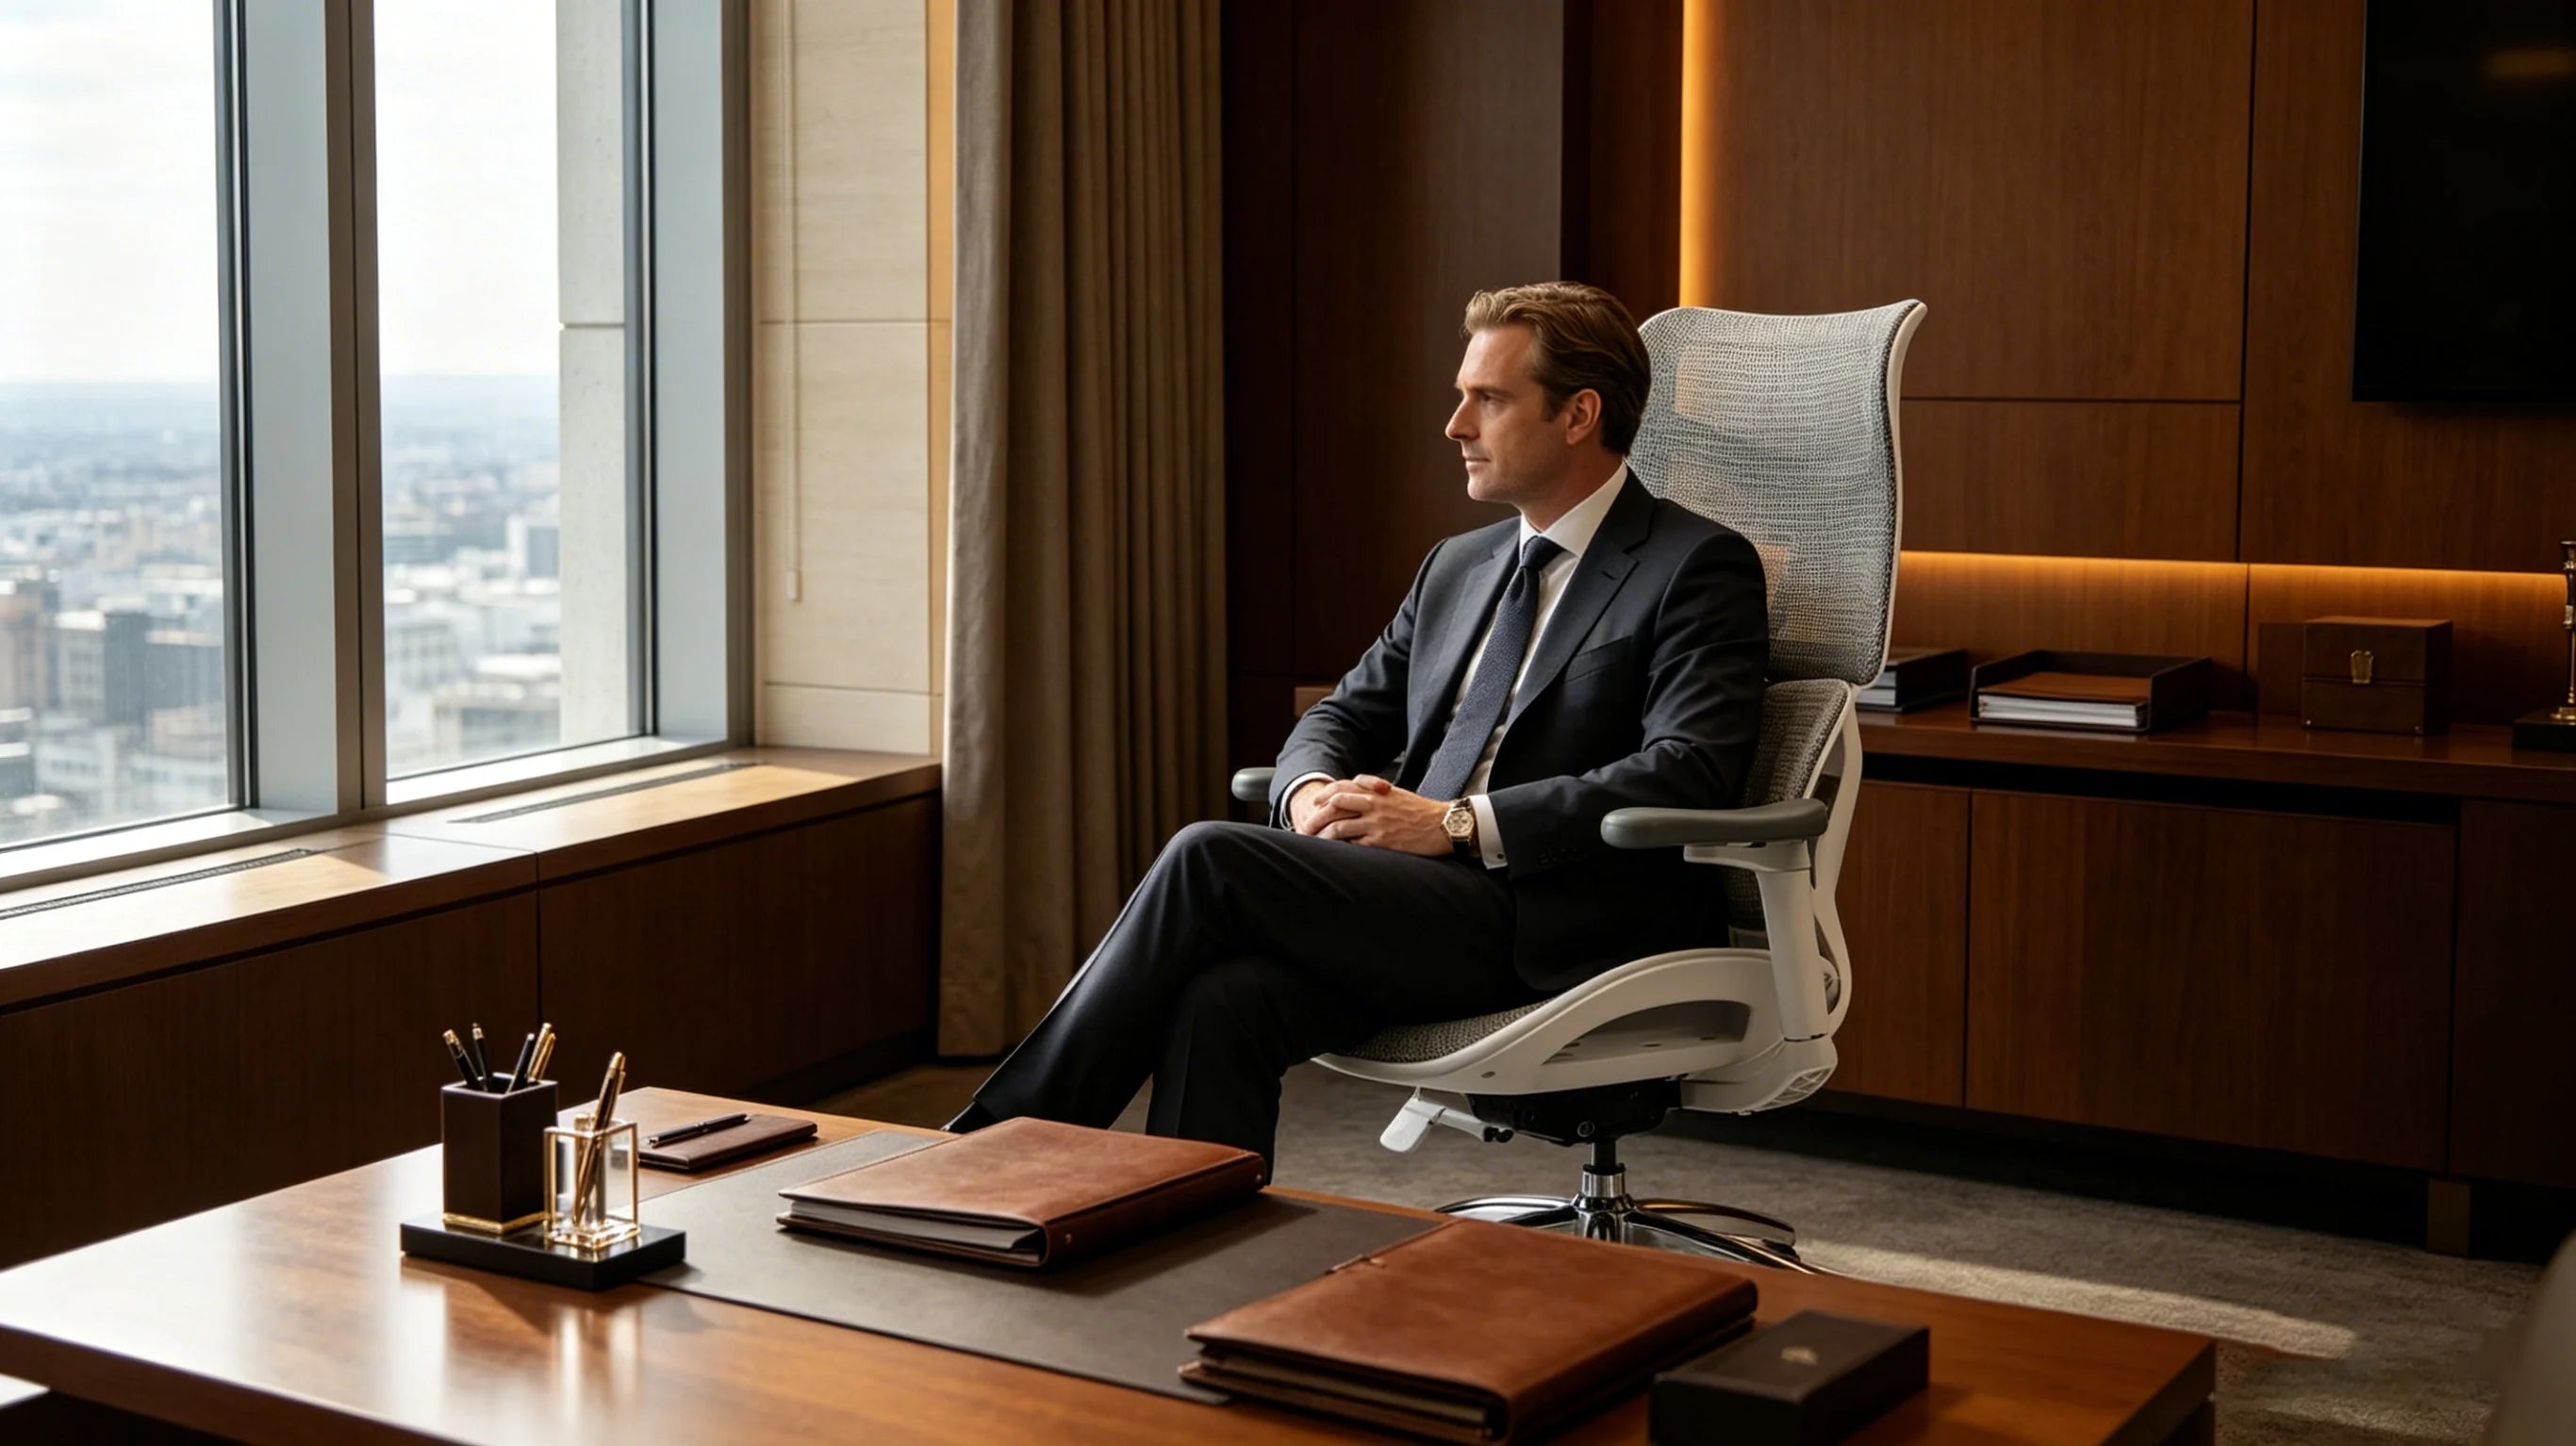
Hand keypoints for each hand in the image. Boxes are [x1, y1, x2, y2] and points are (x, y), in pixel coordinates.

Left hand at [1303, 775, 1451, 856]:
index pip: (1342, 787)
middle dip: (1316, 817)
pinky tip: (1335, 853)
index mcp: (1377, 791)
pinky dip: (1342, 848)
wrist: (1444, 824)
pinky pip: (1354, 844)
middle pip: (1334, 805)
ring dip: (1323, 835)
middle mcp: (1374, 805)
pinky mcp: (1382, 842)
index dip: (1324, 795)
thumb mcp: (1397, 794)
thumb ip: (1375, 791)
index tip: (1314, 803)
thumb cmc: (1422, 811)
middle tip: (1305, 827)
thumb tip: (1356, 790)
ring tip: (1314, 842)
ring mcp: (1376, 824)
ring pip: (1339, 827)